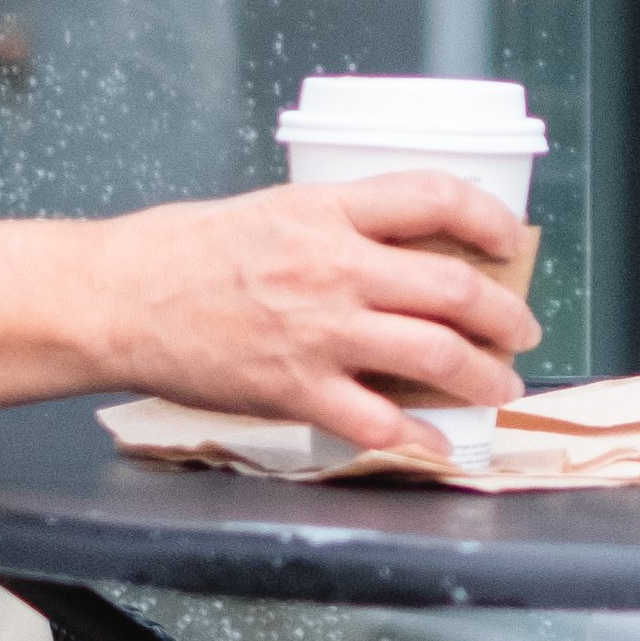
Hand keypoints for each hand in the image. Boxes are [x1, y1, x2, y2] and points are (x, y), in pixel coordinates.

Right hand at [88, 172, 541, 454]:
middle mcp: (334, 268)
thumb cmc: (183, 252)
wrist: (118, 298)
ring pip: (435, 354)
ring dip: (483, 376)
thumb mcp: (273, 210)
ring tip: (499, 385)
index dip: (489, 217)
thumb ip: (338, 225)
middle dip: (506, 315)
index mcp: (327, 211)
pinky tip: (439, 444)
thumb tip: (400, 247)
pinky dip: (420, 438)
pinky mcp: (296, 388)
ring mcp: (319, 332)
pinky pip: (379, 421)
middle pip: (453, 287)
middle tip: (521, 330)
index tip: (510, 239)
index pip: (434, 196)